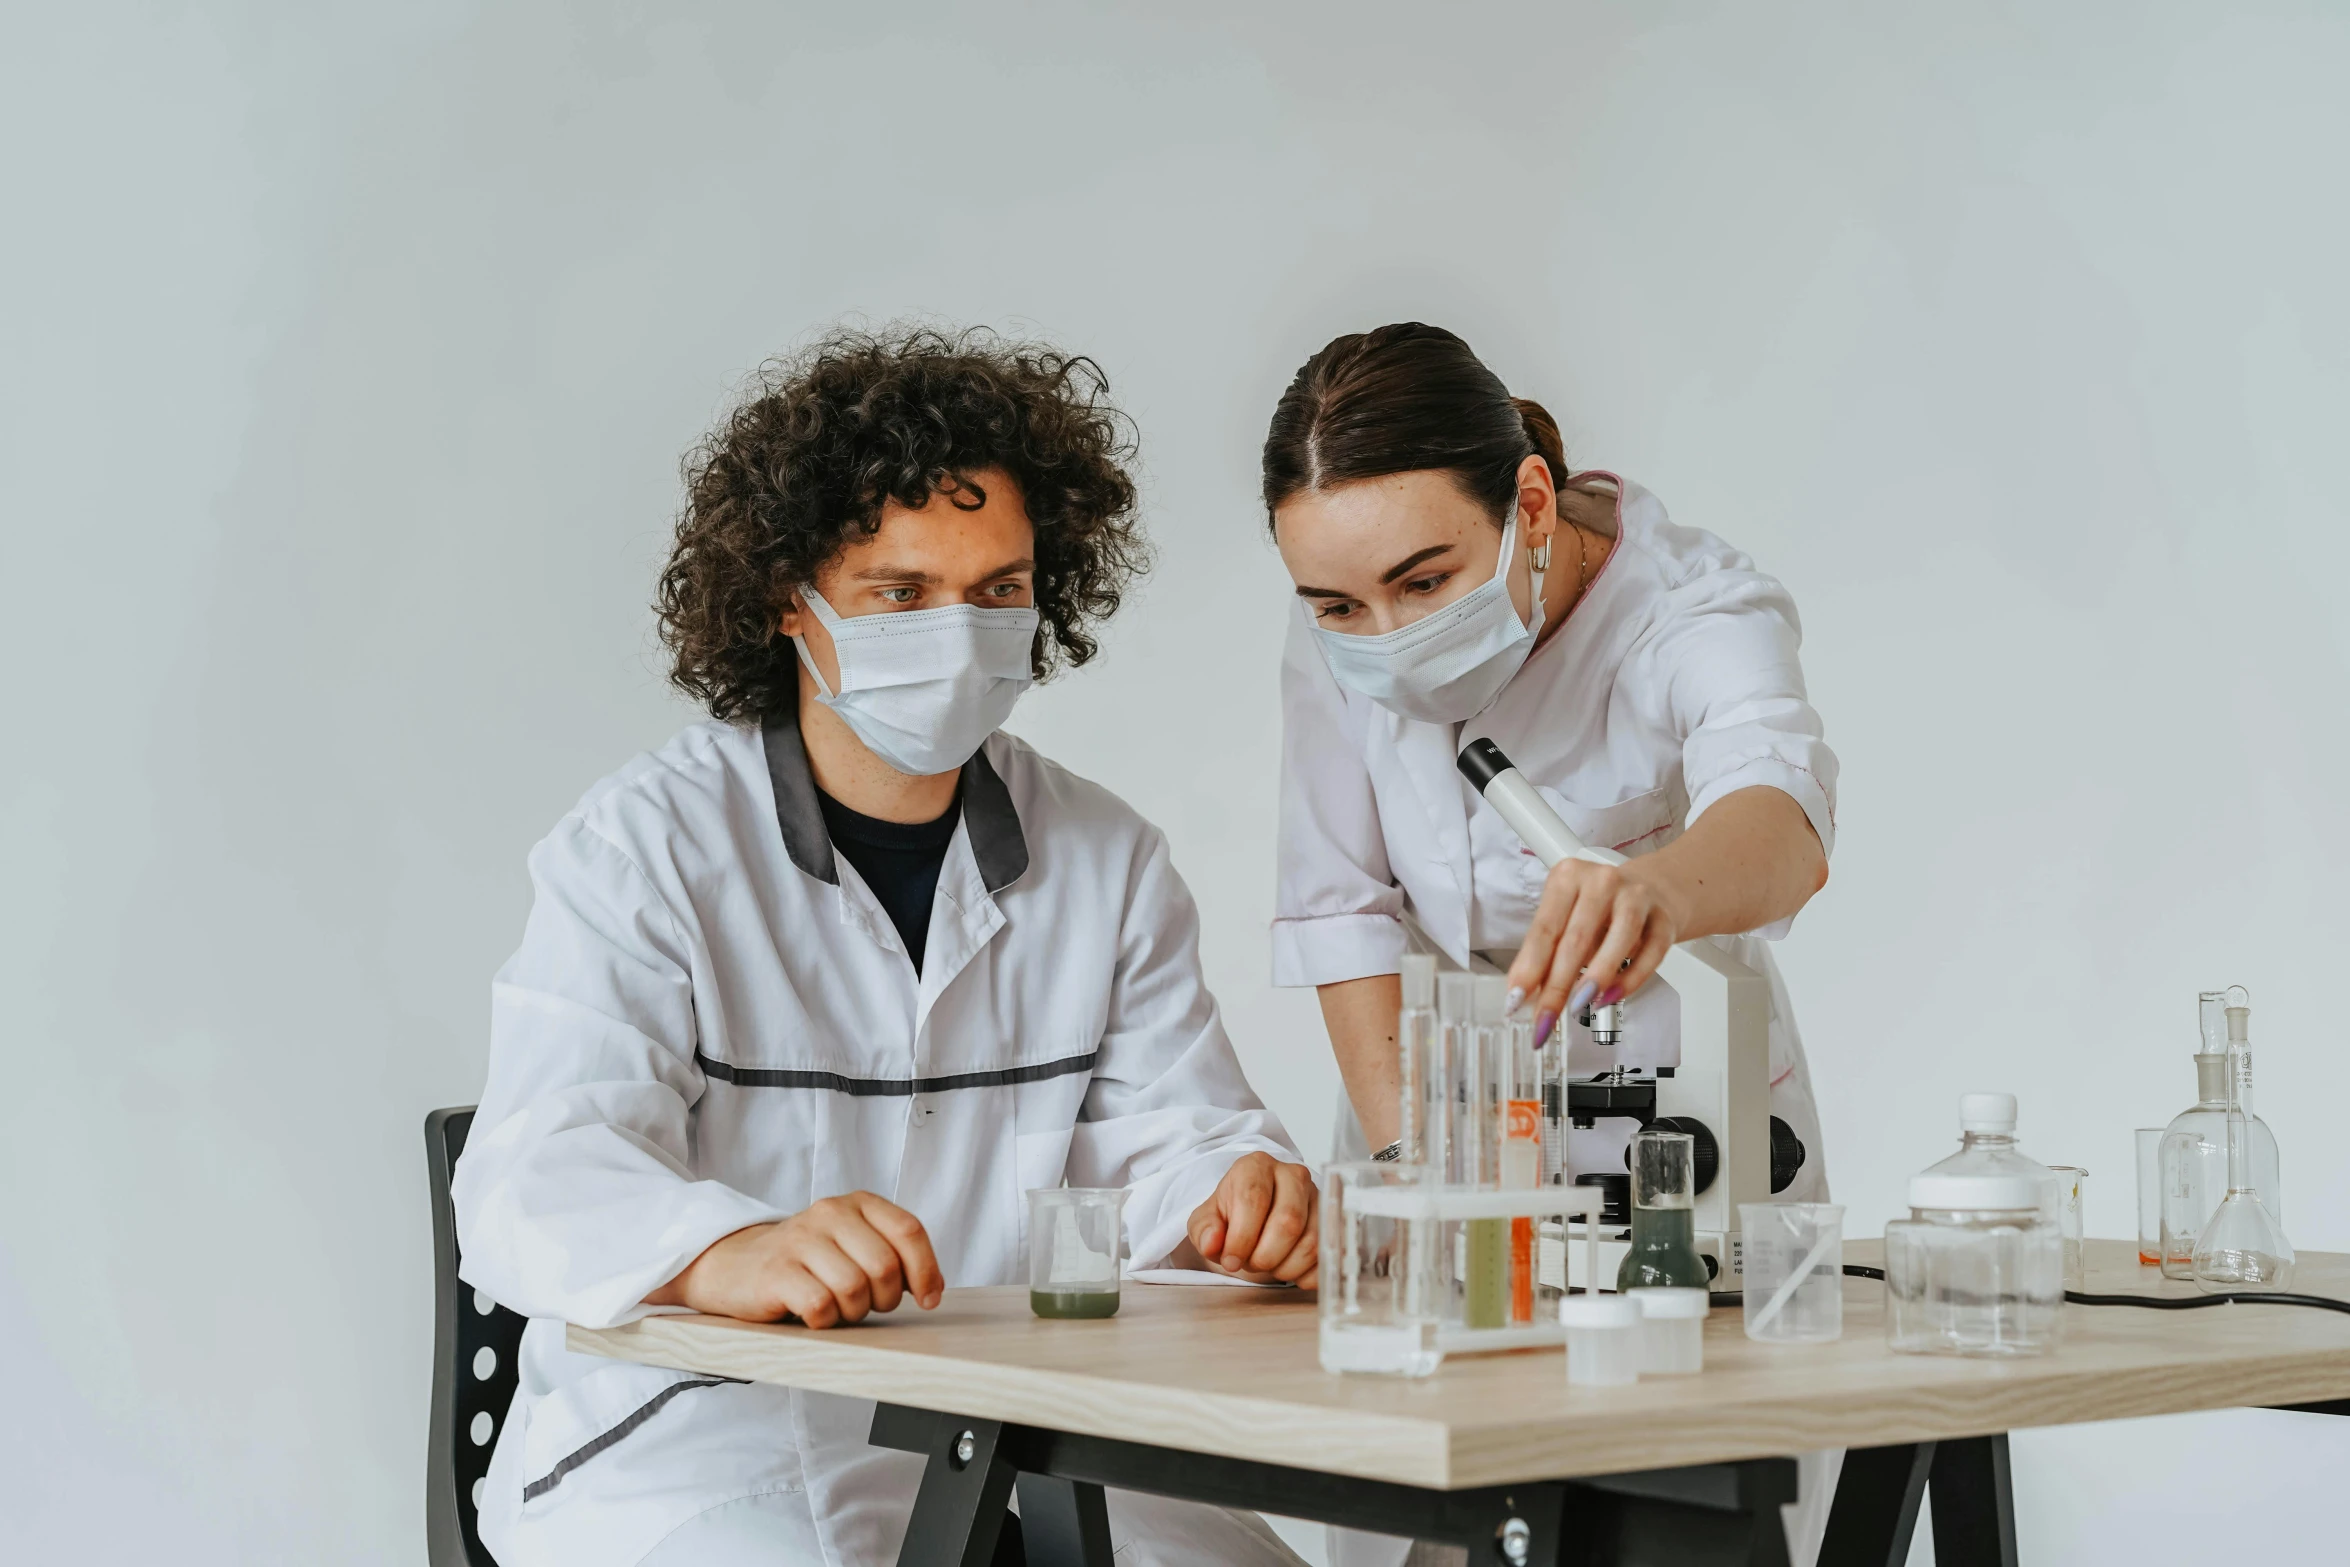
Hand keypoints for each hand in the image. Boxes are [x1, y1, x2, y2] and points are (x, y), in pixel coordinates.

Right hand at [645, 1193, 944, 1327]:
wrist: (735, 1264)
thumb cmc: (806, 1261)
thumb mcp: (852, 1243)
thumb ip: (891, 1254)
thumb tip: (932, 1288)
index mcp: (857, 1203)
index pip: (908, 1231)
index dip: (926, 1271)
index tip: (928, 1299)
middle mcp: (830, 1213)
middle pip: (884, 1267)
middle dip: (885, 1299)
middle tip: (867, 1305)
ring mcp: (801, 1240)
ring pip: (854, 1290)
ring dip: (853, 1312)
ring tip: (837, 1307)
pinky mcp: (776, 1272)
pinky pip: (821, 1307)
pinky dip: (824, 1321)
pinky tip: (813, 1314)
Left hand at [1186, 1152, 1318, 1286]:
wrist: (1255, 1217)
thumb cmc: (1232, 1216)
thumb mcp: (1207, 1220)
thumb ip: (1204, 1230)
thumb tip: (1212, 1242)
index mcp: (1256, 1166)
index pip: (1254, 1199)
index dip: (1241, 1237)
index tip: (1231, 1260)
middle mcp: (1293, 1175)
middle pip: (1288, 1221)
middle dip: (1265, 1256)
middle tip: (1251, 1264)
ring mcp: (1318, 1198)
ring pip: (1311, 1242)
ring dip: (1286, 1267)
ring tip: (1269, 1266)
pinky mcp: (1333, 1222)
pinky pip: (1327, 1256)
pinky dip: (1306, 1274)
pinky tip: (1289, 1270)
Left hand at [1506, 856, 1689, 1046]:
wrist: (1651, 889)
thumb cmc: (1599, 909)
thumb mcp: (1564, 920)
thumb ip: (1544, 953)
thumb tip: (1522, 995)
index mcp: (1567, 877)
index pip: (1544, 929)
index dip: (1529, 969)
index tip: (1515, 1001)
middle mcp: (1601, 882)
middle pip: (1577, 938)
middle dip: (1557, 985)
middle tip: (1544, 1019)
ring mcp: (1636, 897)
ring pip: (1619, 938)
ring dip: (1596, 976)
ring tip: (1578, 1006)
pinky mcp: (1664, 918)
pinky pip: (1651, 952)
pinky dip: (1630, 978)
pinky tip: (1610, 997)